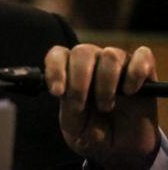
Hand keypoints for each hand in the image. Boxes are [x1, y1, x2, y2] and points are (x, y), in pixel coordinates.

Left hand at [45, 44, 159, 168]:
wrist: (123, 148)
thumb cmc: (93, 132)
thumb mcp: (75, 129)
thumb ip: (68, 110)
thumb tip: (64, 92)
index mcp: (70, 71)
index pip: (58, 54)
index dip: (55, 69)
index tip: (57, 92)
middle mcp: (93, 61)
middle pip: (82, 51)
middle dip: (78, 80)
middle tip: (80, 105)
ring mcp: (119, 63)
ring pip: (109, 55)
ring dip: (106, 82)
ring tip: (106, 106)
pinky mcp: (144, 70)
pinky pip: (142, 56)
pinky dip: (135, 73)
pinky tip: (130, 91)